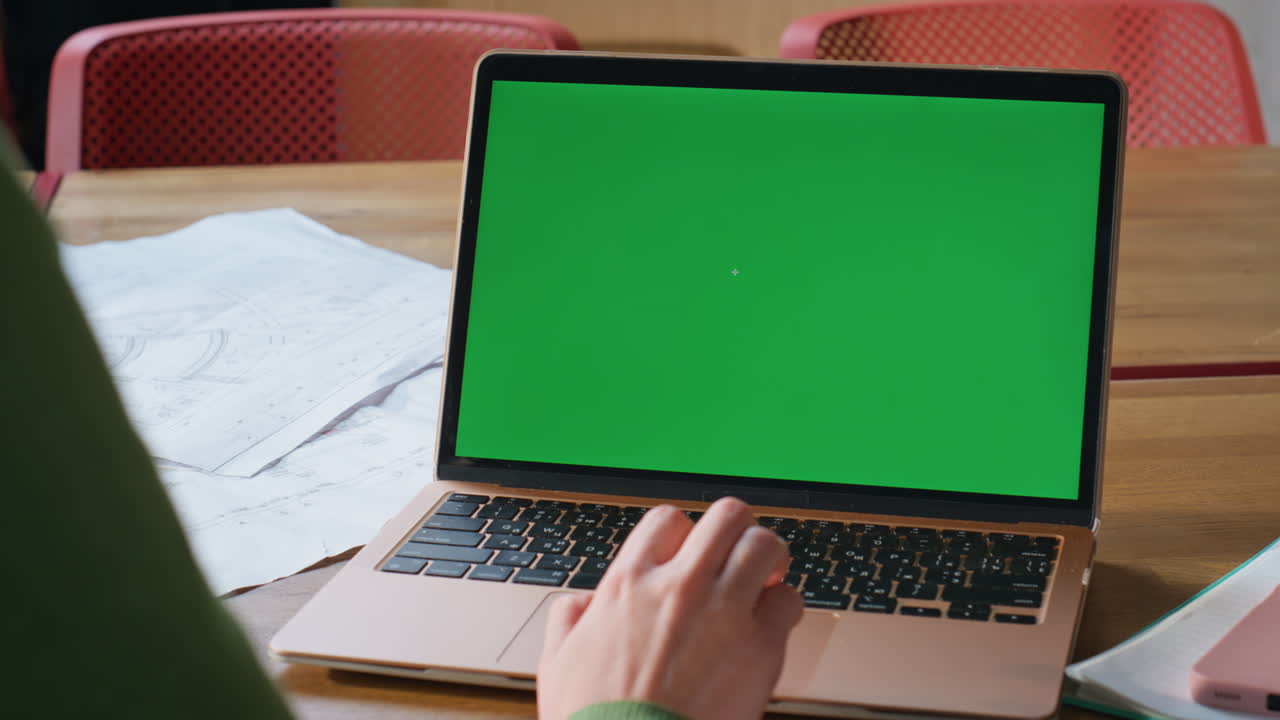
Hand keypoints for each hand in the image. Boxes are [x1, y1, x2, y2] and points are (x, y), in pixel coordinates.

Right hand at [537, 497, 803, 719]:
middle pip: (727, 516)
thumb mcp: (559, 661)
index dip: (683, 533)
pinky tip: (772, 625)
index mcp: (630, 584)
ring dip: (768, 559)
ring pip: (764, 546)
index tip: (689, 553)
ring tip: (764, 579)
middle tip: (737, 552)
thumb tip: (582, 605)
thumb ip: (570, 620)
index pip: (668, 520)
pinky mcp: (760, 645)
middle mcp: (680, 586)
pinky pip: (789, 601)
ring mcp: (724, 611)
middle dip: (737, 531)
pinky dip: (784, 608)